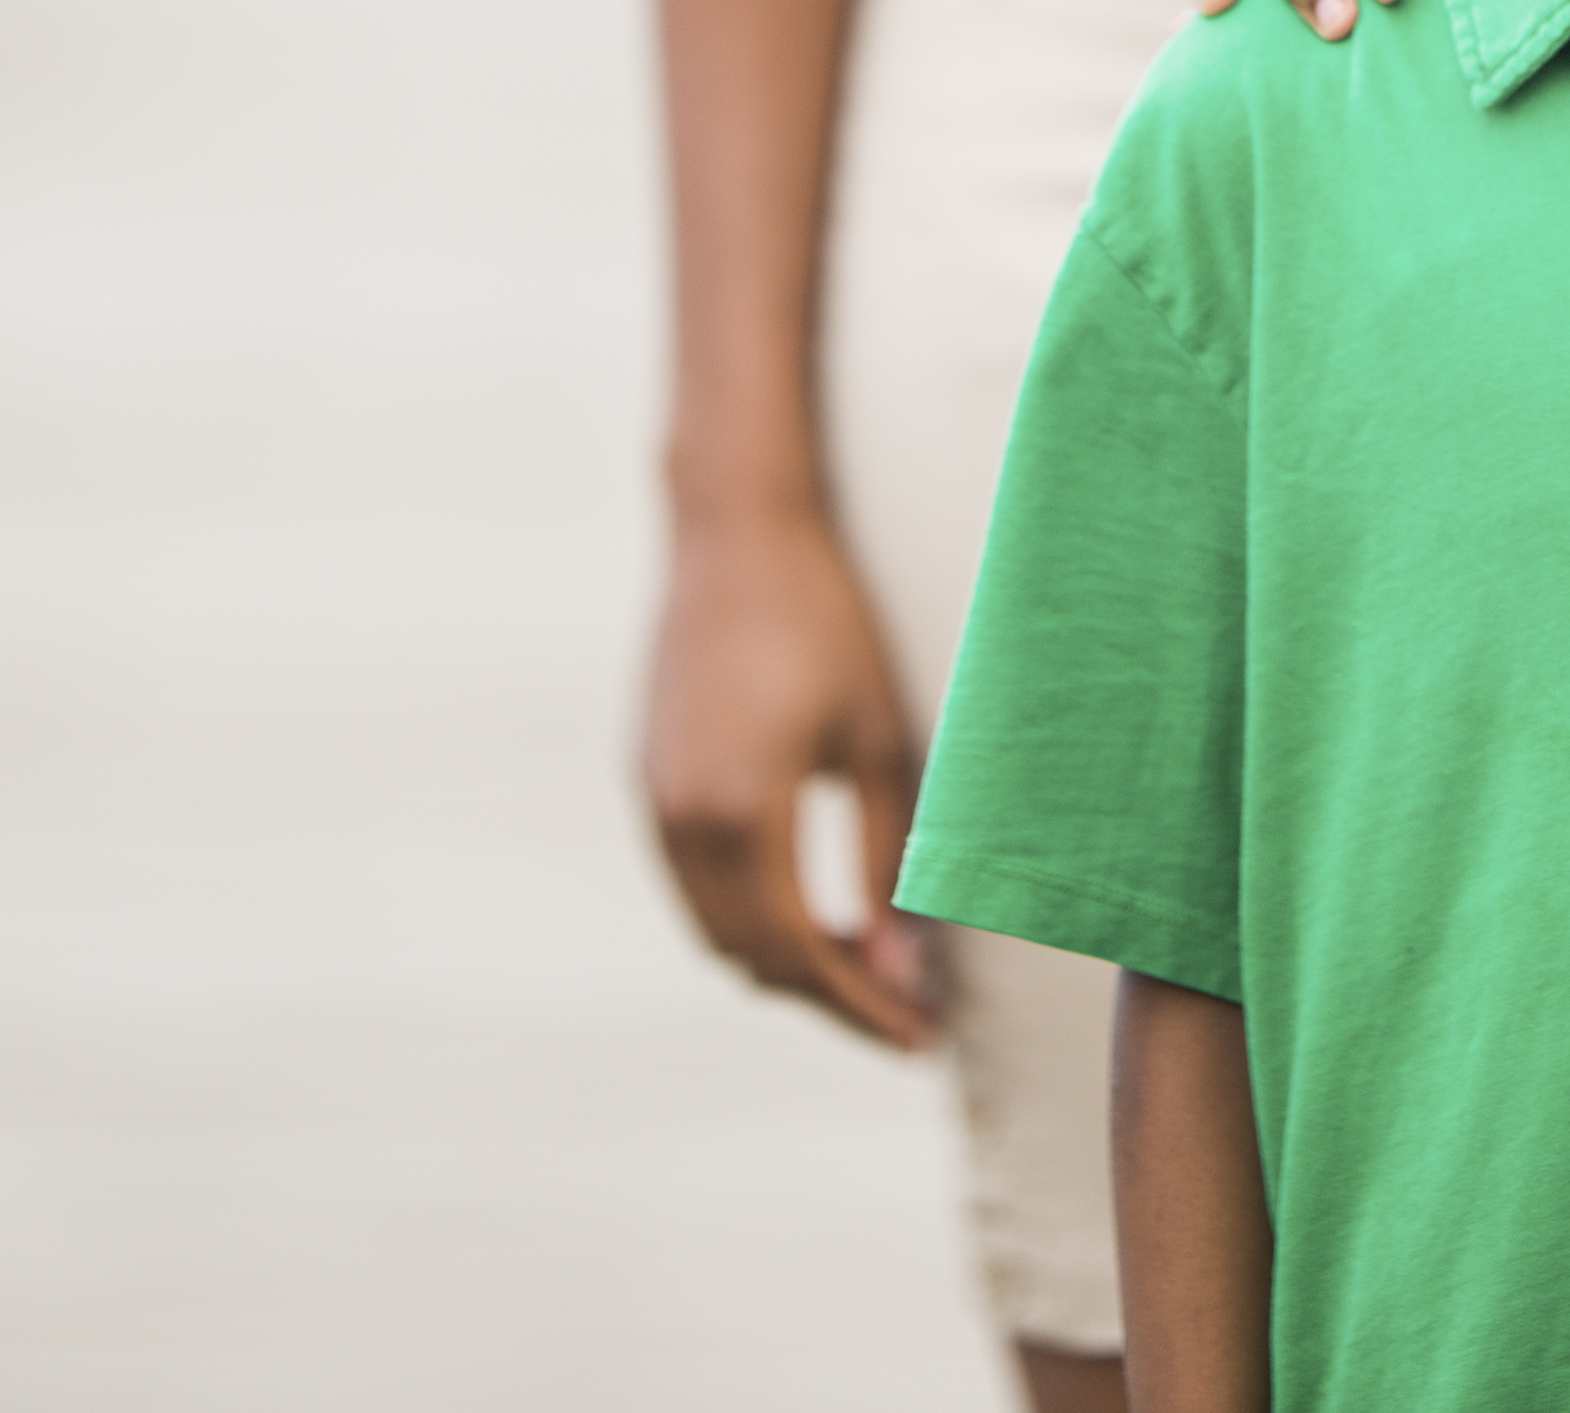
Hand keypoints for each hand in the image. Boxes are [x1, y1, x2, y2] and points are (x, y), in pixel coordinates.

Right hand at [644, 495, 945, 1049]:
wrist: (735, 531)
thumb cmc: (825, 622)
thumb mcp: (875, 741)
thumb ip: (886, 859)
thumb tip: (900, 966)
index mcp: (742, 815)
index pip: (801, 956)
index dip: (863, 1008)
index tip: (922, 1038)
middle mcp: (681, 822)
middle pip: (751, 960)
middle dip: (828, 997)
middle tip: (906, 1012)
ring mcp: (653, 803)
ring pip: (714, 931)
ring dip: (783, 961)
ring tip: (865, 967)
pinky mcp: (647, 781)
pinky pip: (693, 886)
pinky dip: (748, 915)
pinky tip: (809, 908)